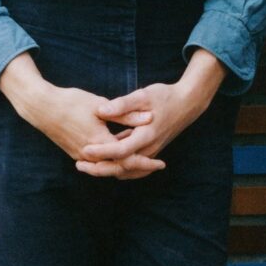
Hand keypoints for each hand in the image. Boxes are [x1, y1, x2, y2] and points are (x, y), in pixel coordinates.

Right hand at [0, 52, 163, 176]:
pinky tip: (122, 148)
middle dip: (139, 168)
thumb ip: (126, 114)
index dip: (146, 163)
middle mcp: (90, 154)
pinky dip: (112, 159)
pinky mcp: (76, 152)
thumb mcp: (102, 105)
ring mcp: (81, 155)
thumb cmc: (72, 102)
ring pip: (109, 166)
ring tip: (144, 159)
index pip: (128, 160)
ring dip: (126, 164)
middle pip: (119, 169)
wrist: (42, 107)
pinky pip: (99, 162)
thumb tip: (150, 117)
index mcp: (99, 143)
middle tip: (156, 165)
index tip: (161, 163)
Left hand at [76, 48, 227, 179]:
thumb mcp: (143, 95)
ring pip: (126, 170)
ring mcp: (150, 152)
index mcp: (147, 135)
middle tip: (78, 164)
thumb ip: (122, 105)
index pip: (121, 150)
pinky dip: (118, 167)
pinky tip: (103, 161)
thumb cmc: (165, 97)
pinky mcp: (150, 151)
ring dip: (107, 170)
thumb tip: (101, 110)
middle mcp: (149, 148)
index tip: (84, 149)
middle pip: (121, 167)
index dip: (102, 152)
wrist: (187, 104)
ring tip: (86, 165)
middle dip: (99, 169)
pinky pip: (132, 166)